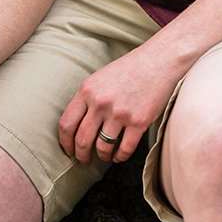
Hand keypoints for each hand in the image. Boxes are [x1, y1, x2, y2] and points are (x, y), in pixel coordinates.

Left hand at [59, 44, 182, 165]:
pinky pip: (124, 149)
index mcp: (87, 90)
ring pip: (102, 147)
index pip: (66, 124)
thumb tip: (75, 125)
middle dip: (81, 155)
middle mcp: (101, 103)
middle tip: (83, 160)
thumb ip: (87, 99)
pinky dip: (120, 157)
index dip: (65, 142)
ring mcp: (120, 113)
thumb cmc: (127, 70)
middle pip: (82, 140)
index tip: (68, 150)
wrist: (157, 61)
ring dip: (102, 156)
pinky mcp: (139, 122)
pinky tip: (119, 155)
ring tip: (104, 156)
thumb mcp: (99, 78)